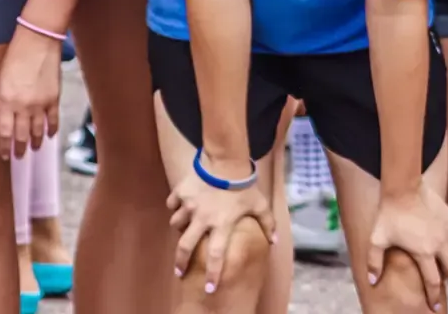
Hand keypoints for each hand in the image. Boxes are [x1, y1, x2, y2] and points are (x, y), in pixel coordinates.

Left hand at [0, 24, 61, 157]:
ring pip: (38, 131)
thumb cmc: (15, 57)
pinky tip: (50, 135)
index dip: (3, 147)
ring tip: (35, 148)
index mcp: (6, 100)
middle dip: (19, 149)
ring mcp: (40, 103)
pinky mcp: (54, 98)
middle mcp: (23, 105)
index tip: (4, 155)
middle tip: (19, 156)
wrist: (37, 41)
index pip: (4, 132)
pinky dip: (52, 130)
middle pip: (21, 135)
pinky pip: (53, 120)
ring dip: (36, 142)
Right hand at [167, 163, 274, 293]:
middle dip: (180, 261)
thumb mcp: (260, 204)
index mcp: (221, 224)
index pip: (217, 256)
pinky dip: (174, 206)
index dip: (213, 274)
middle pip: (185, 246)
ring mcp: (189, 205)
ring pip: (176, 223)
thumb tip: (274, 240)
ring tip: (183, 229)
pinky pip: (172, 203)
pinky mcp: (181, 192)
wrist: (226, 159)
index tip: (210, 289)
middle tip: (179, 270)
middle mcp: (202, 218)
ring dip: (179, 228)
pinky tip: (180, 206)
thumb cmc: (244, 184)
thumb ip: (267, 223)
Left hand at [366, 183, 447, 310]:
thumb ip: (374, 262)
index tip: (436, 307)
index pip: (434, 282)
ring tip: (441, 257)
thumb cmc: (389, 215)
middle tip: (438, 275)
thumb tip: (372, 280)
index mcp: (425, 253)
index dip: (435, 297)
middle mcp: (440, 244)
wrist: (402, 187)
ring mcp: (447, 230)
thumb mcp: (377, 239)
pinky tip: (440, 235)